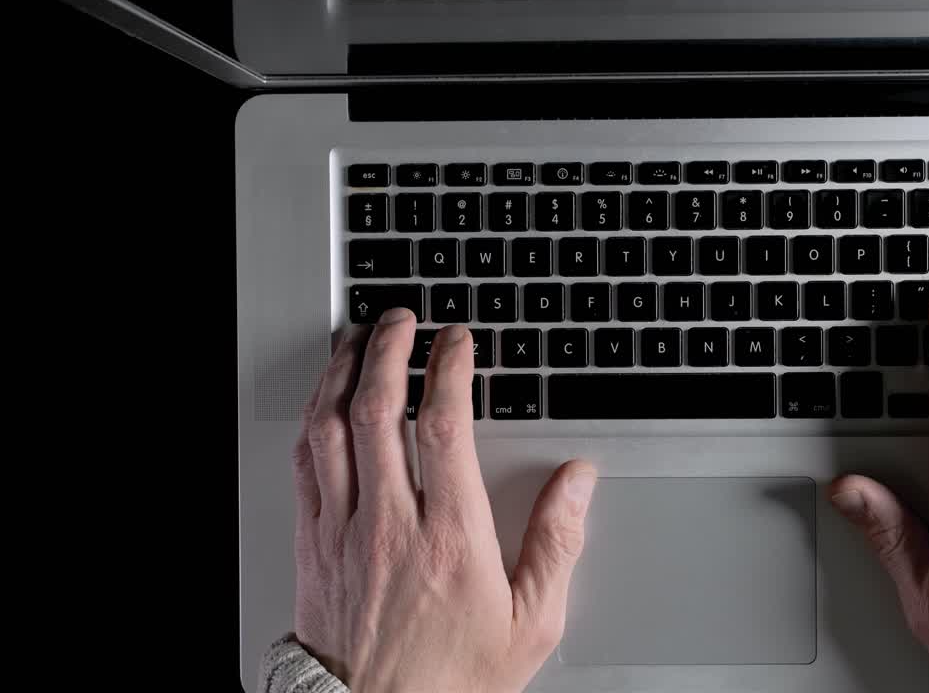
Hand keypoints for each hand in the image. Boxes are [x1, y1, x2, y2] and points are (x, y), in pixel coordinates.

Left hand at [291, 313, 596, 691]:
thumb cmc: (452, 681)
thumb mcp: (531, 623)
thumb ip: (557, 542)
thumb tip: (576, 481)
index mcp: (450, 537)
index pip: (445, 425)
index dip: (450, 368)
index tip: (457, 341)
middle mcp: (390, 524)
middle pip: (379, 410)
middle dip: (390, 350)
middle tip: (402, 320)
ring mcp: (343, 532)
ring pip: (331, 429)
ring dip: (343, 373)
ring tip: (358, 341)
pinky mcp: (312, 546)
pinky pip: (304, 466)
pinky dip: (312, 421)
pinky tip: (323, 402)